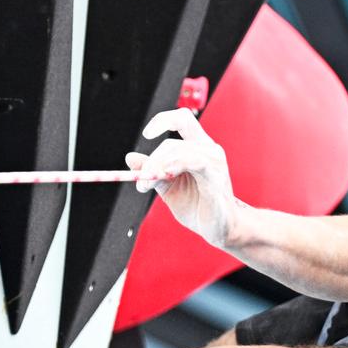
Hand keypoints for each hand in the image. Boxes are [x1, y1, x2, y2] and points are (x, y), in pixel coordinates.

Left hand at [125, 108, 236, 246]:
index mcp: (199, 148)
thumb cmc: (197, 206)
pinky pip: (194, 161)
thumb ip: (151, 171)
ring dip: (156, 166)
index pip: (182, 119)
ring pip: (178, 150)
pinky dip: (175, 164)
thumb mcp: (167, 187)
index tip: (146, 134)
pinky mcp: (216, 176)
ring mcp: (214, 162)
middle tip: (140, 180)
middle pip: (172, 143)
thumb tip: (130, 158)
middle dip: (151, 161)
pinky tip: (165, 173)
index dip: (163, 120)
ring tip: (145, 185)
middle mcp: (209, 150)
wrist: (218, 228)